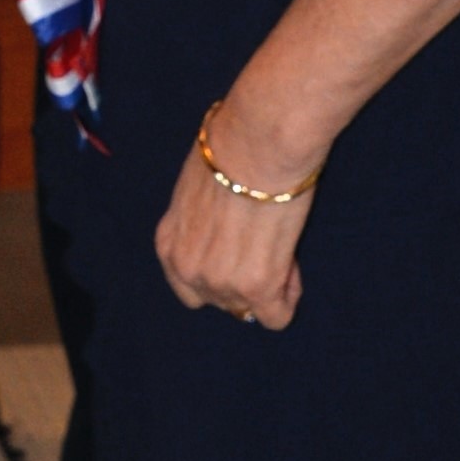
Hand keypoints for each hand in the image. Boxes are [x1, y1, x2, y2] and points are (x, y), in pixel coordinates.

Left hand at [153, 101, 320, 328]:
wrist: (258, 143)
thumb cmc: (232, 148)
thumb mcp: (195, 189)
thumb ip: (200, 222)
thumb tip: (222, 224)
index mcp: (168, 245)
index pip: (188, 286)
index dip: (219, 269)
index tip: (239, 248)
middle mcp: (188, 271)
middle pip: (220, 300)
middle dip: (243, 278)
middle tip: (264, 242)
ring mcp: (220, 283)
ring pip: (250, 307)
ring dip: (269, 282)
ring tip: (279, 243)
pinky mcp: (257, 288)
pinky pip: (276, 317)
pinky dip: (288, 297)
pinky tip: (291, 265)